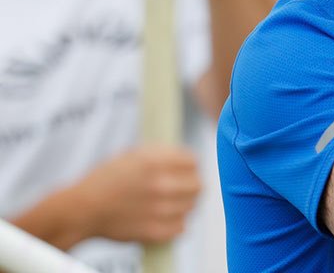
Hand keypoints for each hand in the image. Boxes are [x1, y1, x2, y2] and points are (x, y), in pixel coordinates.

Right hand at [75, 145, 201, 243]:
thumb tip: (187, 159)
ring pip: (191, 206)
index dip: (189, 165)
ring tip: (170, 203)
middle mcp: (160, 185)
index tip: (184, 170)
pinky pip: (181, 227)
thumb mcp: (132, 155)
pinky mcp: (155, 231)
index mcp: (155, 162)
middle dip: (191, 184)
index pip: (194, 162)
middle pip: (198, 185)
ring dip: (184, 204)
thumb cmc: (104, 181)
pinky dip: (175, 223)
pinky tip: (164, 218)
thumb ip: (162, 155)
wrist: (81, 210)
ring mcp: (159, 210)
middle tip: (183, 187)